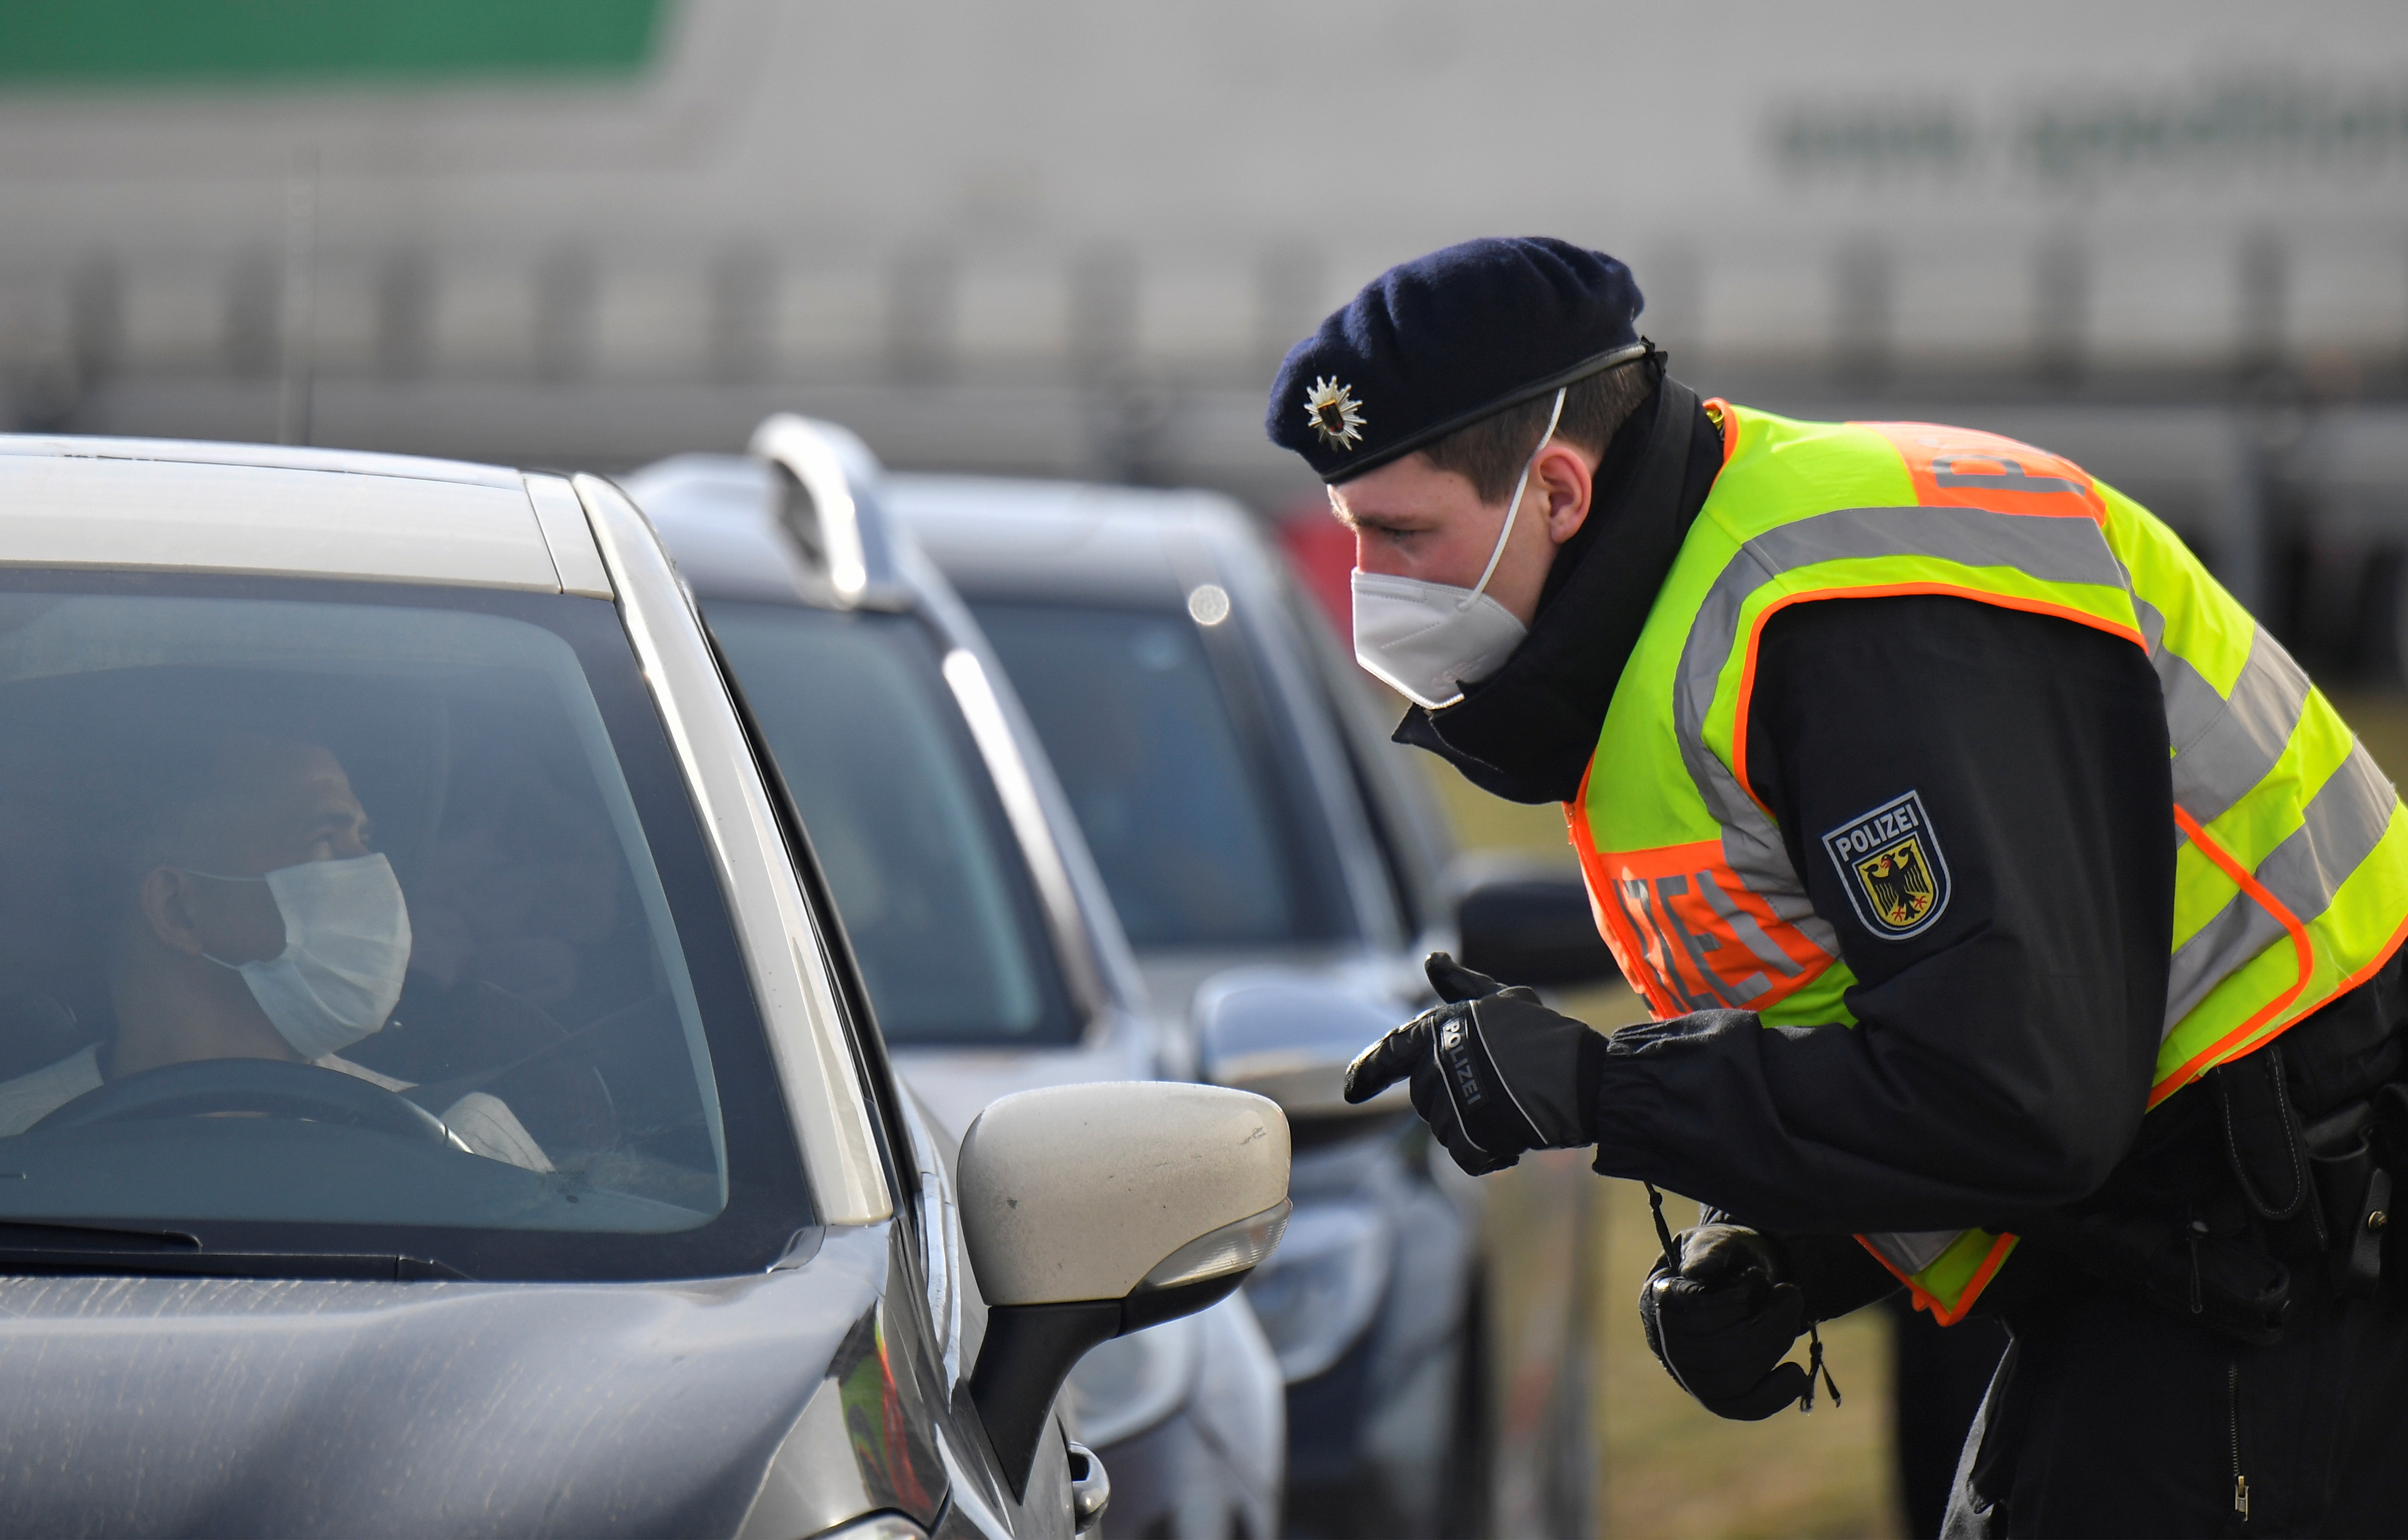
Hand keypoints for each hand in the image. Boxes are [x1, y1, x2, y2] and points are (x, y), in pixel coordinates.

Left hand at [1342, 952, 1601, 1175]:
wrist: (1587, 1078)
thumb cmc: (1546, 1037)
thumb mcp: (1505, 1000)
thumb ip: (1464, 985)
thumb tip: (1432, 960)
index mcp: (1439, 1027)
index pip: (1391, 1049)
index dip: (1367, 1070)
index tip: (1351, 1089)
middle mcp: (1436, 1061)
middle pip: (1424, 1097)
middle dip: (1456, 1100)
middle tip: (1500, 1090)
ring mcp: (1452, 1098)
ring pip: (1444, 1128)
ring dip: (1475, 1125)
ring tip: (1513, 1108)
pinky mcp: (1470, 1132)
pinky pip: (1465, 1155)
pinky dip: (1488, 1155)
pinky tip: (1514, 1142)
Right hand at [1637, 1223, 1813, 1420]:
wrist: (1736, 1277)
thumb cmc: (1726, 1257)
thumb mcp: (1719, 1240)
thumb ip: (1711, 1251)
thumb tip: (1697, 1273)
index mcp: (1662, 1300)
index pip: (1697, 1314)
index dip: (1735, 1300)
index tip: (1756, 1277)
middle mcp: (1667, 1343)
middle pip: (1720, 1352)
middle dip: (1769, 1324)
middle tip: (1789, 1294)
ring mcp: (1690, 1375)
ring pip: (1733, 1380)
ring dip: (1775, 1346)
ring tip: (1790, 1316)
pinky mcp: (1717, 1397)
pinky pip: (1742, 1408)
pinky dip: (1775, 1395)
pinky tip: (1795, 1373)